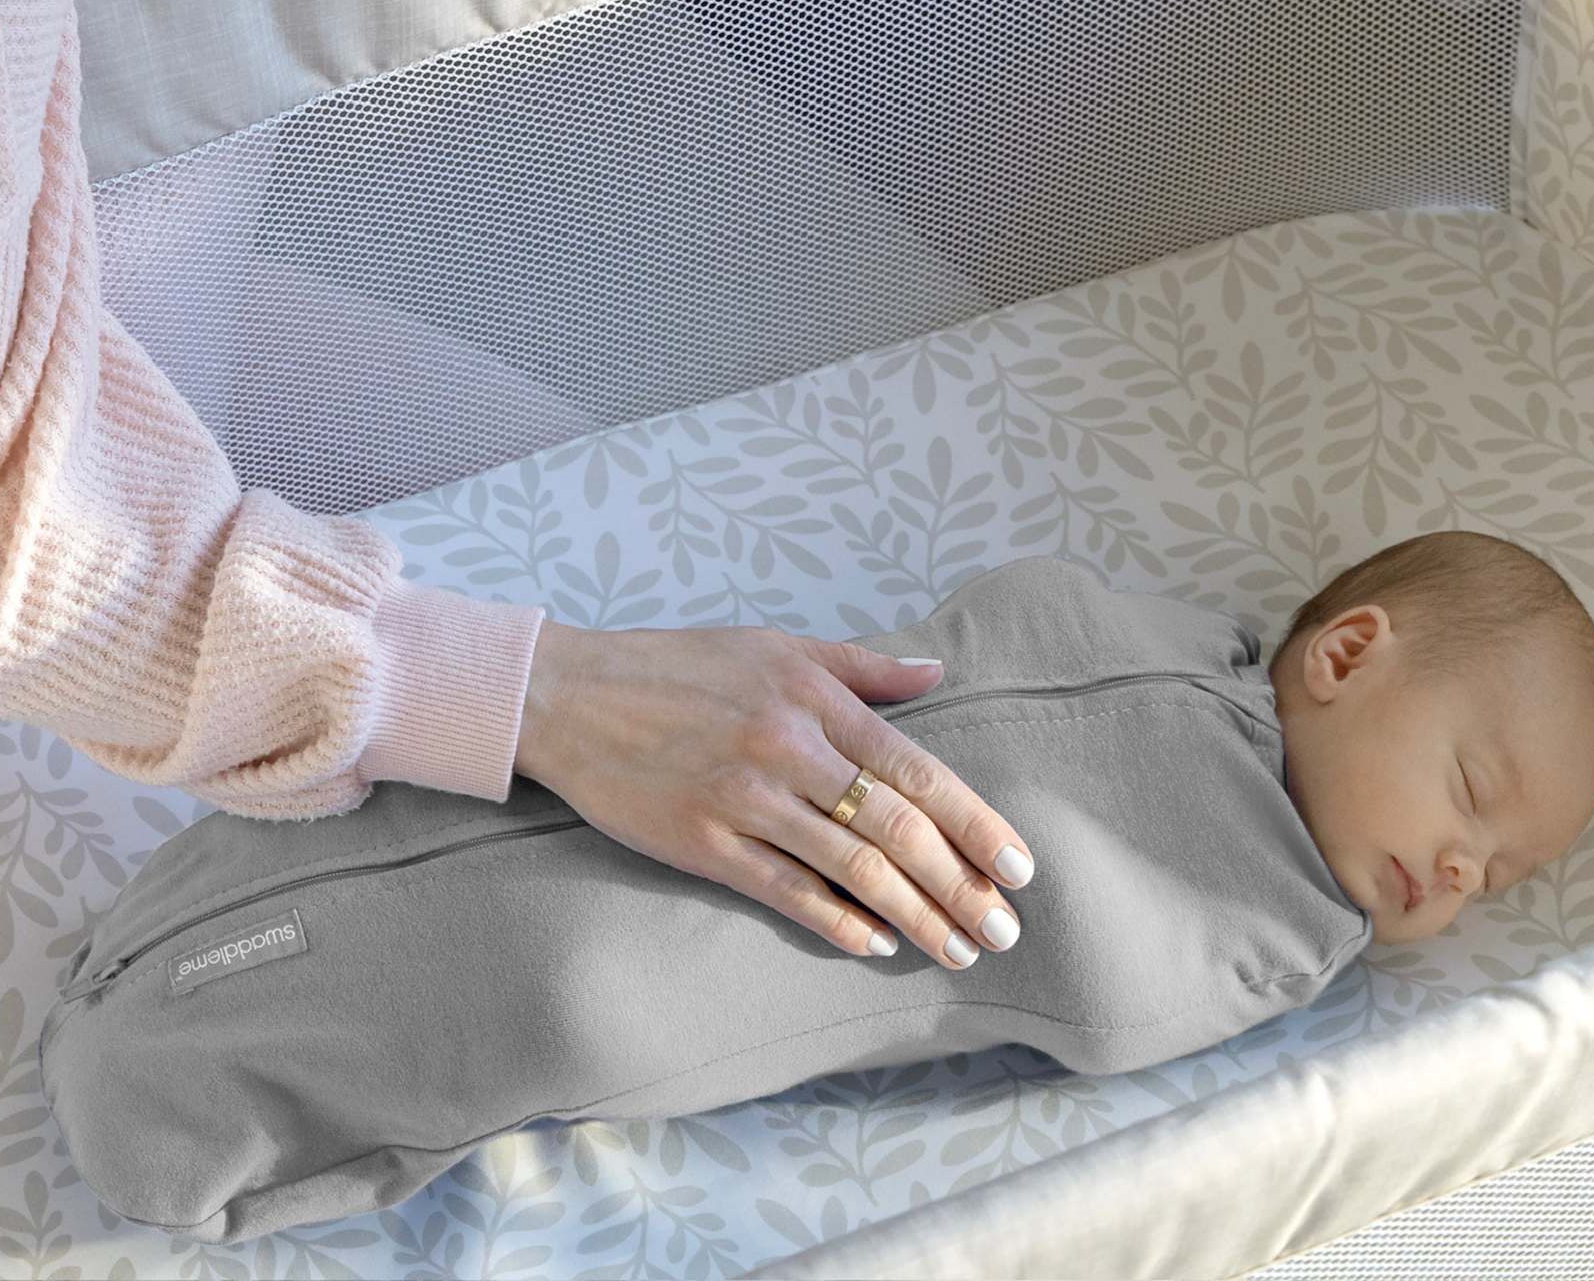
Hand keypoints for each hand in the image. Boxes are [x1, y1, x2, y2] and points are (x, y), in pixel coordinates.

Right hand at [511, 617, 1035, 967]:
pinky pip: (785, 893)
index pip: (916, 771)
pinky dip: (838, 923)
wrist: (573, 693)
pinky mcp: (703, 844)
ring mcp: (745, 801)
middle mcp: (787, 749)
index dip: (976, 823)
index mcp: (813, 700)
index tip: (1020, 866)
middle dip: (961, 885)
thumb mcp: (774, 646)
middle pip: (896, 830)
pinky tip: (877, 945)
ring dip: (915, 916)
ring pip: (851, 870)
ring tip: (958, 948)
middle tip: (1006, 928)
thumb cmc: (679, 664)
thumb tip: (936, 670)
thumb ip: (860, 667)